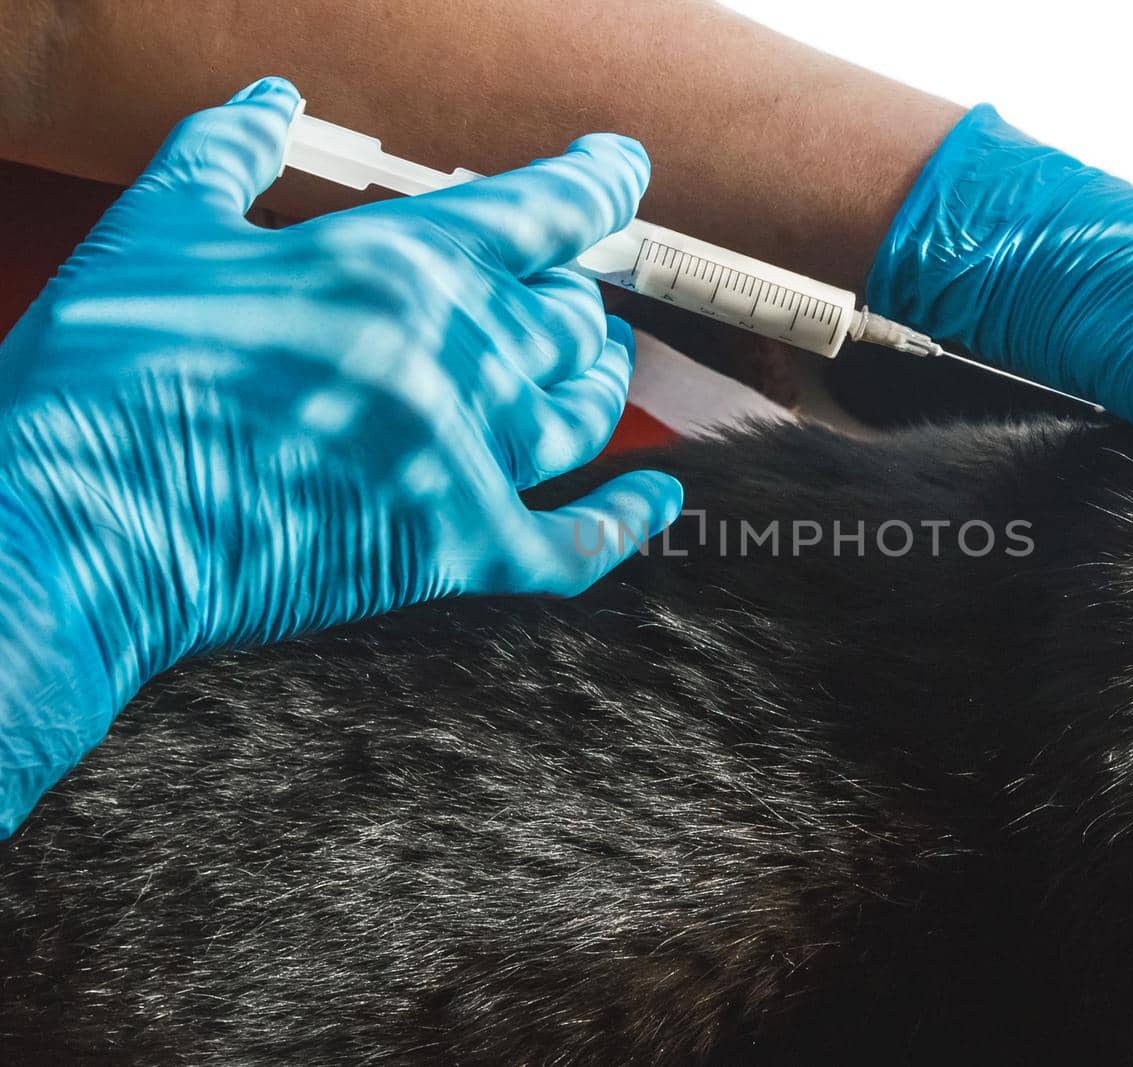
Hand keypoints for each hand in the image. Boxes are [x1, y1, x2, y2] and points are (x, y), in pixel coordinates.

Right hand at [0, 77, 681, 831]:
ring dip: (602, 379)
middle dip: (575, 292)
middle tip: (564, 286)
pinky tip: (658, 499)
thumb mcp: (160, 228)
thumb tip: (273, 97)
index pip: (547, 208)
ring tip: (597, 358)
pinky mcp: (450, 552)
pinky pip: (573, 544)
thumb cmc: (109, 373)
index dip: (600, 181)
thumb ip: (230, 150)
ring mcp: (463, 460)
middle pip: (568, 315)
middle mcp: (458, 356)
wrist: (75, 527)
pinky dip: (624, 523)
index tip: (621, 167)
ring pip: (583, 411)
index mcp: (400, 264)